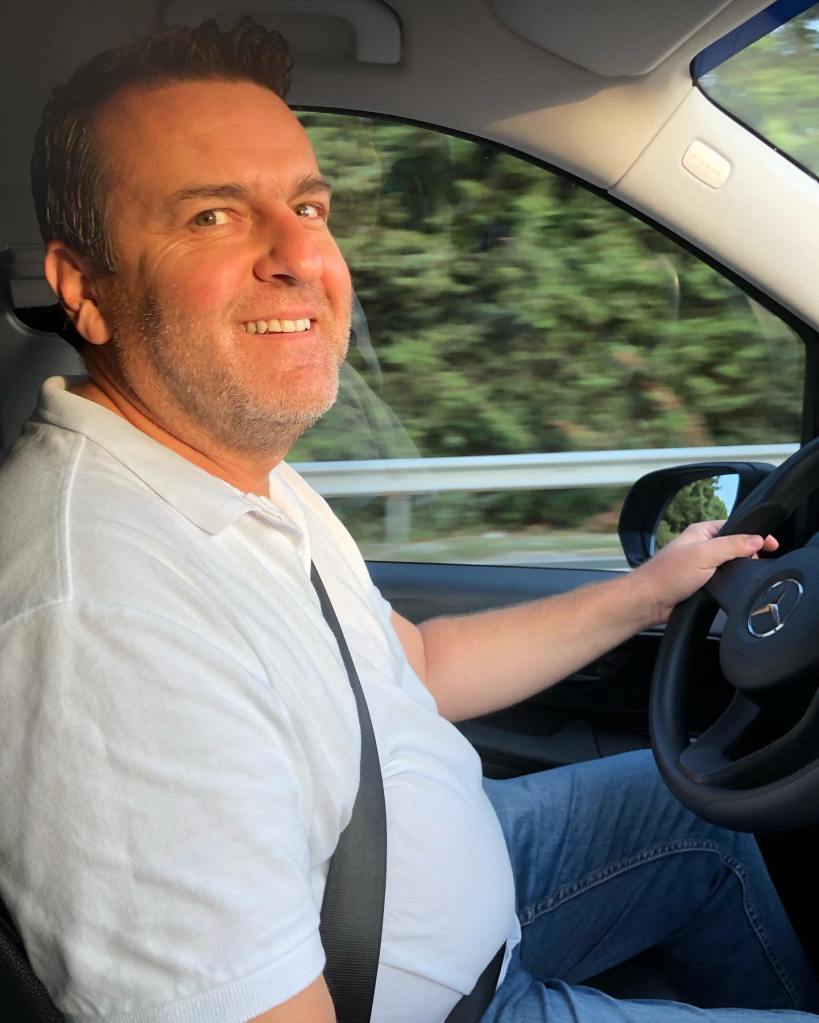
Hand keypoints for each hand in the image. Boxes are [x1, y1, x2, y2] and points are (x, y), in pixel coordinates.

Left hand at [634, 520, 778, 623]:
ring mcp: (702, 565)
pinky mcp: (702, 583)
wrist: (649, 602)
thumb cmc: (666, 575)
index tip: (771, 544)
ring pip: (731, 565)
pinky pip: (724, 581)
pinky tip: (733, 588)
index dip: (754, 534)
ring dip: (739, 570)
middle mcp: (702, 546)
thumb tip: (756, 540)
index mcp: (702, 532)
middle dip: (749, 554)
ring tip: (745, 575)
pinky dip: (731, 583)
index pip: (736, 527)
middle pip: (736, 546)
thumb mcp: (703, 554)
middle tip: (757, 562)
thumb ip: (731, 546)